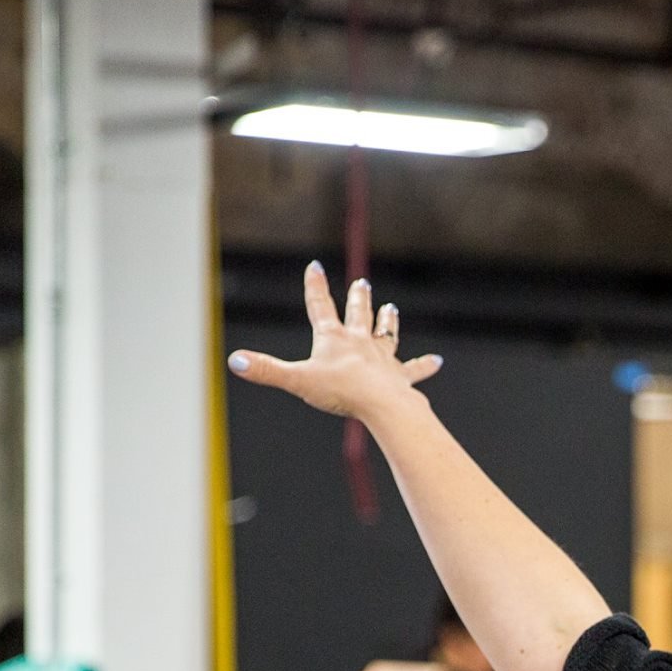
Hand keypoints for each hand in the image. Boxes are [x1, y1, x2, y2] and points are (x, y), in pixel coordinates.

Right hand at [227, 262, 443, 421]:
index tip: (315, 267)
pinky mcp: (400, 377)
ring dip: (388, 321)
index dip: (316, 287)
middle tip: (362, 283)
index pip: (320, 307)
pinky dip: (424, 366)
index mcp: (334, 340)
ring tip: (391, 308)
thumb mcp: (297, 380)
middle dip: (358, 299)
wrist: (381, 403)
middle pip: (358, 315)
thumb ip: (266, 371)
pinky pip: (414, 370)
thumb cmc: (340, 391)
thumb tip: (234, 361)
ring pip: (386, 334)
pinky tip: (437, 362)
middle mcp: (360, 343)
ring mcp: (382, 358)